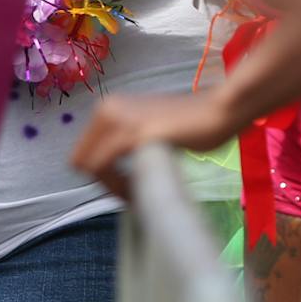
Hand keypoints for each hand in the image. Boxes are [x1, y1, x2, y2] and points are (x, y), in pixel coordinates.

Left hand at [68, 91, 235, 197]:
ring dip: (112, 186)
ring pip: (91, 166)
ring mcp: (118, 120)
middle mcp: (107, 109)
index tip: (126, 186)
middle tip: (133, 194)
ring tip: (138, 193)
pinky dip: (118, 185)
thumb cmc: (190, 123)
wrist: (217, 111)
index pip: (84, 152)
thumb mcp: (147, 129)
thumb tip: (111, 170)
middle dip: (105, 183)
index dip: (101, 175)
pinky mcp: (133, 134)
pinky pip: (105, 167)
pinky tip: (141, 190)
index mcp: (108, 107)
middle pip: (82, 161)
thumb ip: (125, 141)